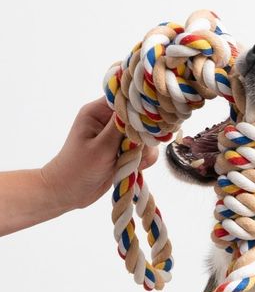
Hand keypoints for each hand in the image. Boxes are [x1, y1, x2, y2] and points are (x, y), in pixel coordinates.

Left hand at [42, 98, 157, 211]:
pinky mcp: (124, 151)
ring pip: (144, 136)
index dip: (139, 107)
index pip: (124, 99)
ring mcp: (117, 137)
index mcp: (97, 112)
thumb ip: (120, 128)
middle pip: (138, 118)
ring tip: (134, 163)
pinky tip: (136, 168)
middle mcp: (109, 121)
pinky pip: (143, 150)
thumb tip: (138, 108)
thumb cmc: (78, 168)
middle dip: (143, 135)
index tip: (148, 121)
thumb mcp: (101, 147)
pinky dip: (144, 159)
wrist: (69, 193)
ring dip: (144, 150)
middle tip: (136, 150)